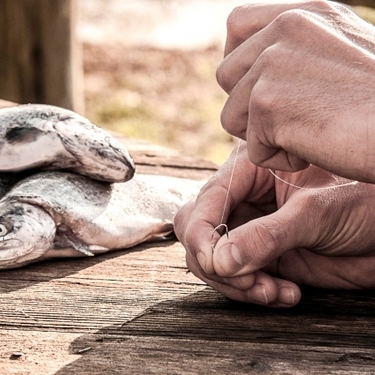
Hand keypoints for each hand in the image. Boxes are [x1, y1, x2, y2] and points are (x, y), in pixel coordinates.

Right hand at [175, 142, 374, 306]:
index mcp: (250, 169)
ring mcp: (248, 229)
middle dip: (215, 263)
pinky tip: (286, 294)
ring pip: (210, 259)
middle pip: (197, 230)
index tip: (215, 264)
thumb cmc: (364, 201)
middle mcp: (242, 198)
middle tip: (250, 282)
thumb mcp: (316, 212)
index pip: (205, 200)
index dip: (201, 233)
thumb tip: (220, 261)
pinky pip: (235, 278)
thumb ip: (267, 236)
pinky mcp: (258, 256)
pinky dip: (251, 293)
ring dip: (234, 283)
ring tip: (272, 291)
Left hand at [216, 1, 374, 181]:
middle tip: (284, 121)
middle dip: (246, 106)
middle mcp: (283, 30)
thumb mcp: (337, 53)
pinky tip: (312, 152)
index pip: (237, 25)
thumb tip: (251, 70)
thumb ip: (294, 50)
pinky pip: (251, 148)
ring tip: (305, 137)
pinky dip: (278, 160)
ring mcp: (272, 65)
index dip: (239, 61)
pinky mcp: (268, 104)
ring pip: (231, 116)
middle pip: (225, 76)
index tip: (258, 87)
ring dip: (262, 136)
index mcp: (301, 13)